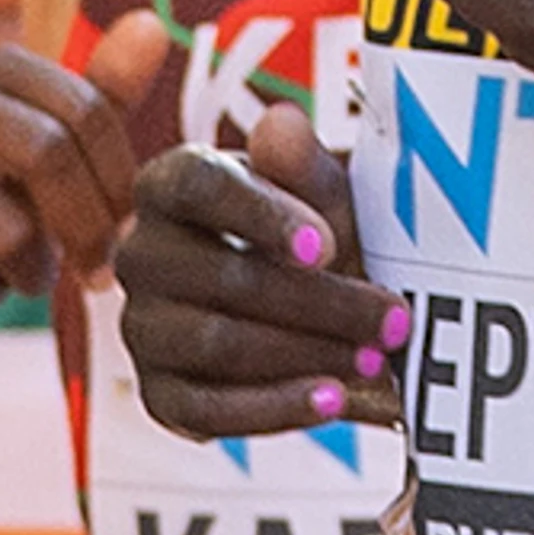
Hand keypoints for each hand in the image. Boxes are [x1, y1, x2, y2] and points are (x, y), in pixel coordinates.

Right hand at [0, 14, 164, 336]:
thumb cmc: (11, 192)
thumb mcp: (69, 143)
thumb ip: (110, 91)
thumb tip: (153, 25)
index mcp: (0, 66)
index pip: (86, 110)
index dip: (119, 181)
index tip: (127, 224)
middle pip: (46, 153)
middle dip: (86, 227)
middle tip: (98, 268)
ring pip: (8, 231)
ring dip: (34, 270)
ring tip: (27, 270)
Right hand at [115, 102, 400, 436]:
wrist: (323, 306)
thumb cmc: (319, 234)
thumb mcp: (323, 193)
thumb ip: (303, 163)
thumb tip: (283, 124)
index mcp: (171, 183)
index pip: (198, 188)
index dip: (261, 216)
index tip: (327, 246)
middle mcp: (141, 253)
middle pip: (223, 277)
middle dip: (320, 301)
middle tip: (392, 317)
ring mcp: (143, 327)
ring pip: (217, 344)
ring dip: (306, 355)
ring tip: (374, 359)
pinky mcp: (159, 394)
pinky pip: (208, 410)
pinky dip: (276, 408)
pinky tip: (333, 401)